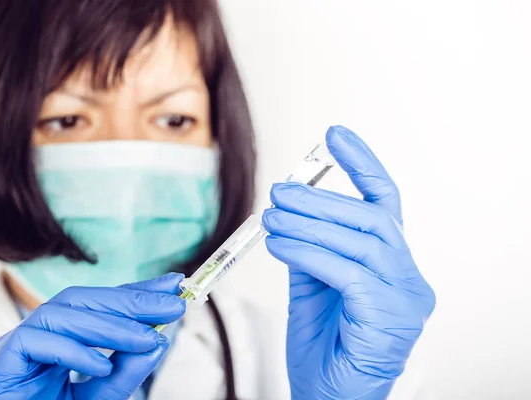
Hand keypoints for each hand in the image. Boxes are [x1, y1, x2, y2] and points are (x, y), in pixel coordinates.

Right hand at [0, 273, 185, 399]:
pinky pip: (36, 341)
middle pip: (82, 299)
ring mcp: (14, 345)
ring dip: (111, 325)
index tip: (173, 285)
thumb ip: (123, 374)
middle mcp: (37, 334)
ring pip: (63, 314)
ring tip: (148, 337)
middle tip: (172, 305)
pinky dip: (73, 351)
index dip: (135, 292)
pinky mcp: (0, 361)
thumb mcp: (96, 398)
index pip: (99, 305)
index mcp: (58, 338)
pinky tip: (102, 365)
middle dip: (130, 301)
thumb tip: (159, 342)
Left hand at [263, 126, 435, 398]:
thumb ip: (310, 250)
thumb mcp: (313, 288)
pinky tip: (279, 245)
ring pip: (361, 240)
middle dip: (322, 199)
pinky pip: (348, 272)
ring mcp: (406, 299)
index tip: (334, 135)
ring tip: (272, 216)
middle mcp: (410, 278)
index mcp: (393, 266)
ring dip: (311, 223)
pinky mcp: (390, 318)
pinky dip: (309, 252)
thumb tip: (289, 213)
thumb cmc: (324, 348)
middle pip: (372, 218)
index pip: (385, 203)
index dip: (362, 164)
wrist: (327, 399)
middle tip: (279, 192)